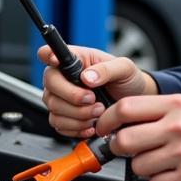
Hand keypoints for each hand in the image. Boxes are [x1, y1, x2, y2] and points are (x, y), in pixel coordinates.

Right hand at [37, 44, 155, 138]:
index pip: (49, 52)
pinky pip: (60, 125)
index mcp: (76, 59)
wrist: (133, 103)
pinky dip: (77, 128)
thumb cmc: (127, 80)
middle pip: (50, 85)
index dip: (48, 56)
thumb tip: (87, 76)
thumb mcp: (124, 68)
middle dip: (73, 97)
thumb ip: (107, 69)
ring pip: (54, 109)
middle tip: (93, 100)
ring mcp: (62, 98)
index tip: (56, 61)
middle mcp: (64, 78)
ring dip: (78, 116)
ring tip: (98, 112)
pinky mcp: (65, 117)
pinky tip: (92, 124)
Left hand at [96, 94, 180, 180]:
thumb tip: (123, 121)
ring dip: (144, 168)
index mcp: (178, 105)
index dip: (106, 120)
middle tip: (126, 150)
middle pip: (125, 140)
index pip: (126, 108)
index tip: (103, 128)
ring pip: (139, 167)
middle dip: (119, 148)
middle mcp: (180, 127)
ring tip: (163, 162)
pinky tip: (176, 175)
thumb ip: (160, 112)